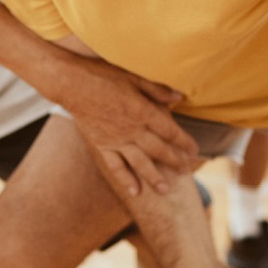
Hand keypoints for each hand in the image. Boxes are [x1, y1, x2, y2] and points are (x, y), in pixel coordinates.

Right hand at [56, 53, 197, 196]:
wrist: (72, 84)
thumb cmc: (104, 76)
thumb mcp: (134, 77)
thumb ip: (157, 89)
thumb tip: (180, 97)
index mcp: (143, 111)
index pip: (169, 131)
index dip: (184, 142)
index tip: (194, 150)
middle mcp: (132, 129)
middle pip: (158, 149)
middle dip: (174, 161)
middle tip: (187, 170)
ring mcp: (116, 140)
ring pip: (140, 162)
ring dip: (154, 176)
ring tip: (166, 189)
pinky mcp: (102, 145)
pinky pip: (116, 166)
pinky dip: (125, 179)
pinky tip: (135, 191)